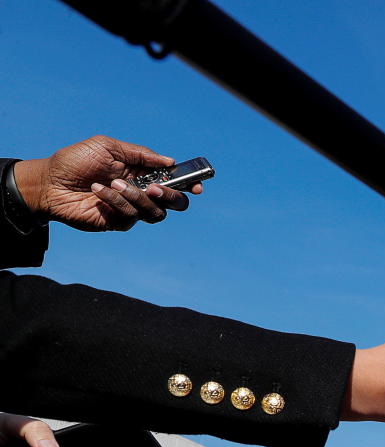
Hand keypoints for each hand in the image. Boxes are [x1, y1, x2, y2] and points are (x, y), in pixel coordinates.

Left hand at [13, 136, 202, 231]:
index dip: (189, 184)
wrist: (49, 182)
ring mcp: (131, 209)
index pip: (174, 181)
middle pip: (175, 203)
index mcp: (143, 173)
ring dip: (136, 197)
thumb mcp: (107, 146)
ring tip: (113, 184)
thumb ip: (140, 154)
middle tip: (155, 189)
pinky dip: (116, 202)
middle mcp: (142, 193)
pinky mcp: (119, 223)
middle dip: (171, 196)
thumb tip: (170, 161)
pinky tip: (99, 191)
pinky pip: (131, 216)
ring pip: (155, 212)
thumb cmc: (75, 161)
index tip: (197, 185)